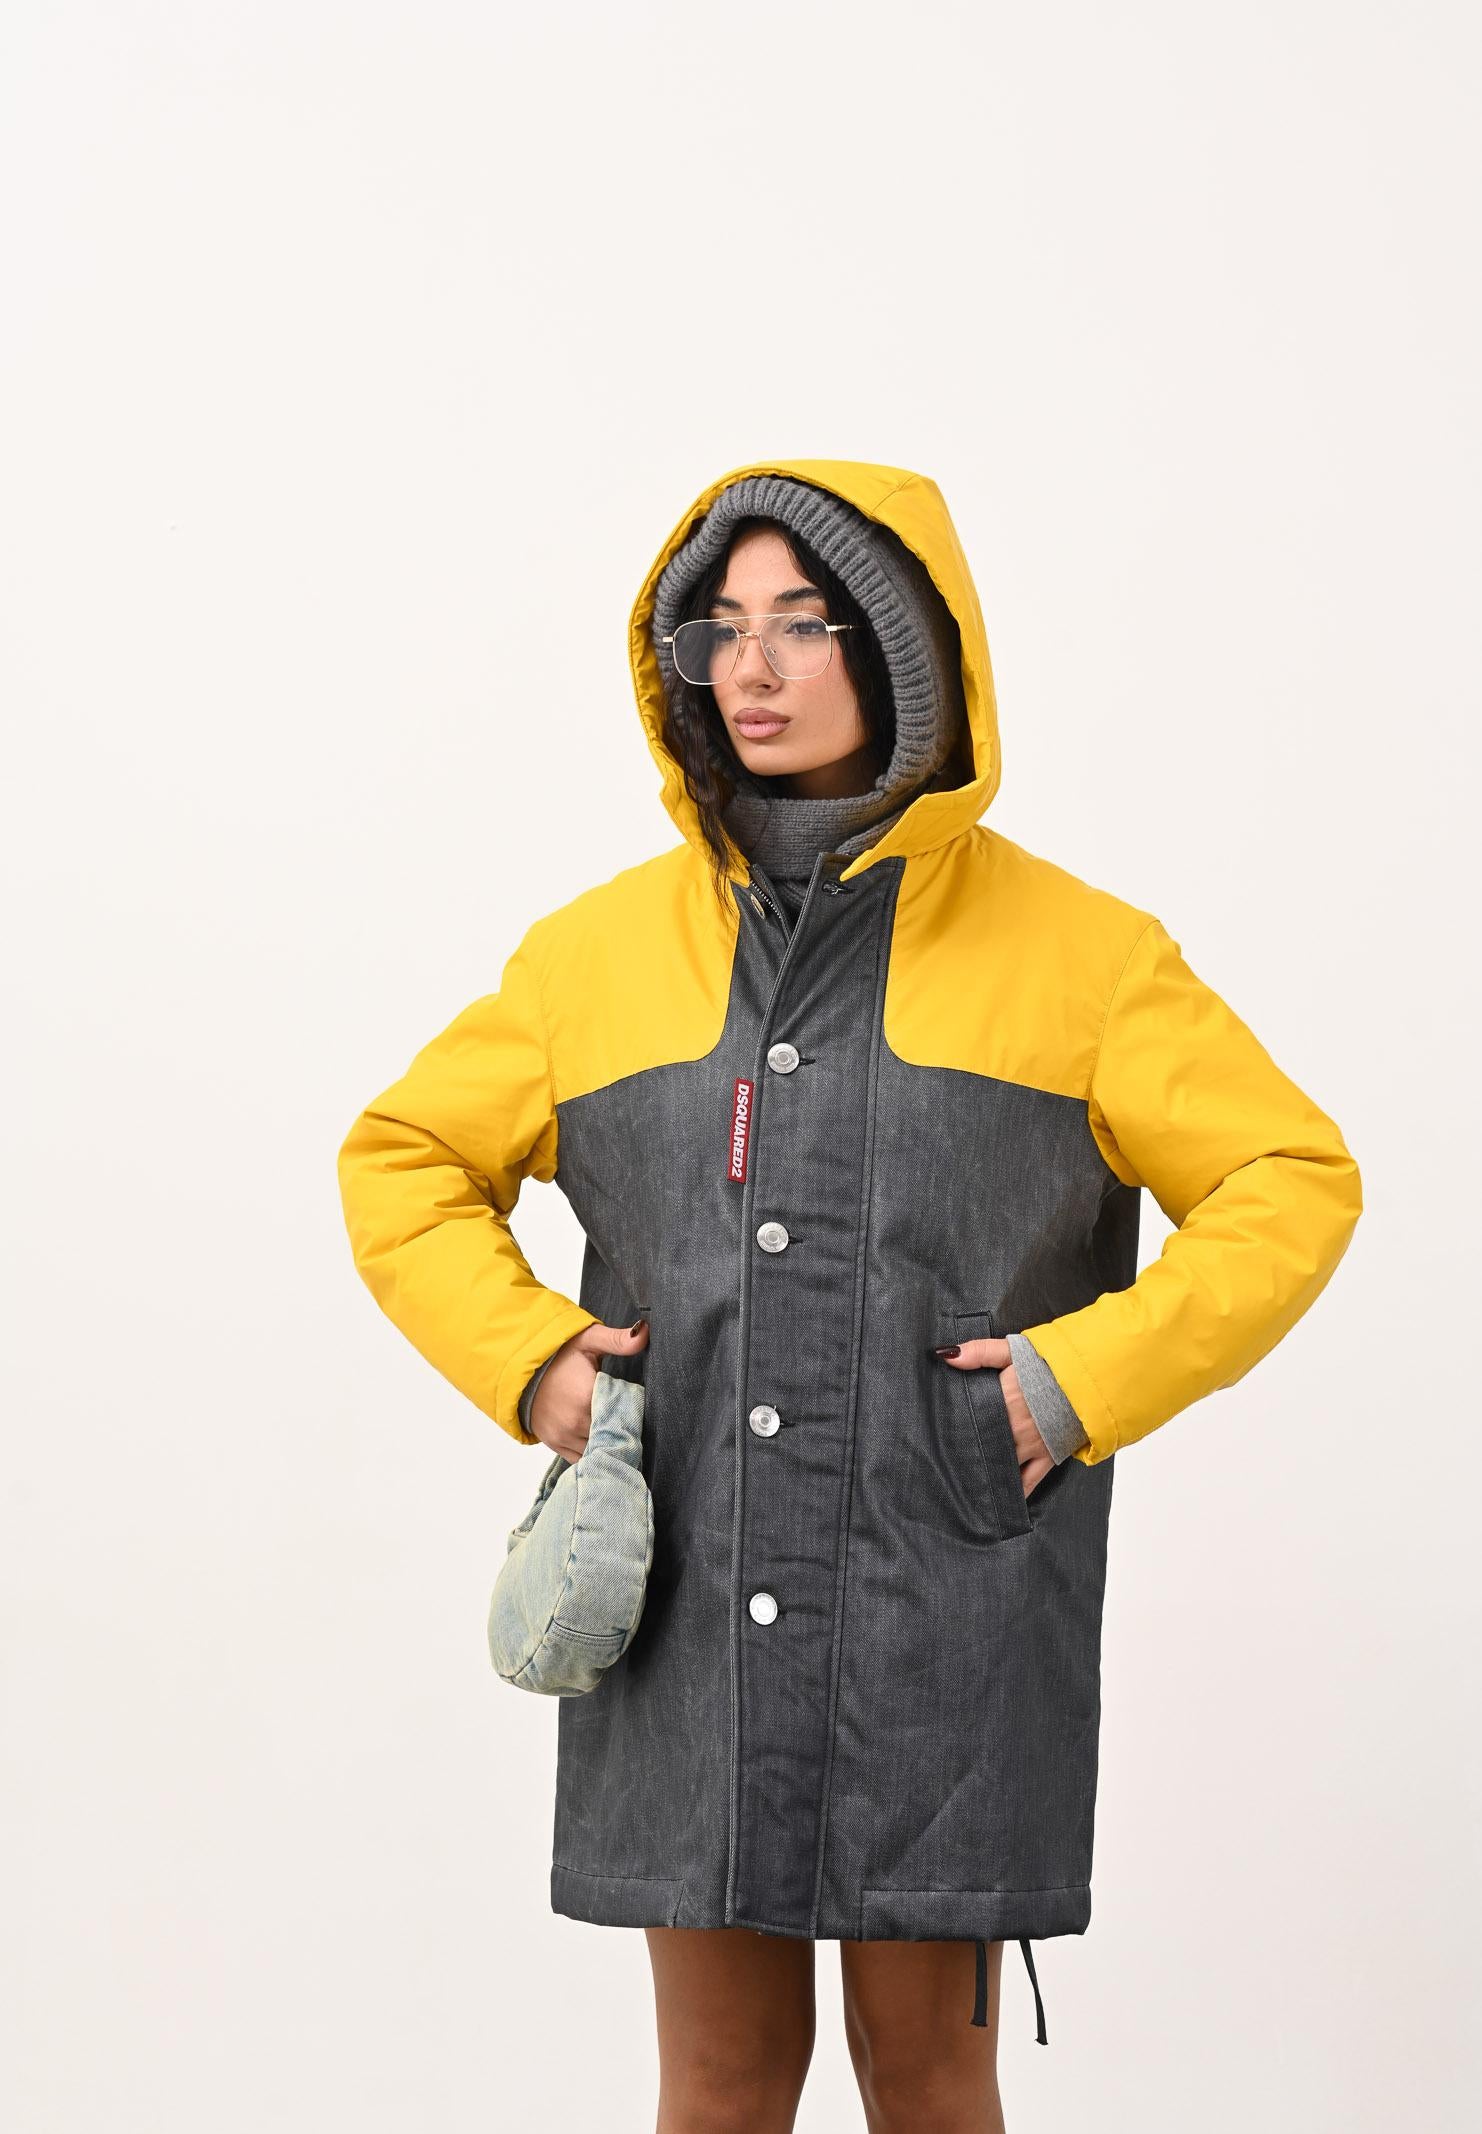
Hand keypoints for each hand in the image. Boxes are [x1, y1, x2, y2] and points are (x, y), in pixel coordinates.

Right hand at [527, 1318, 649, 1461]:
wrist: (520, 1369)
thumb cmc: (556, 1354)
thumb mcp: (588, 1340)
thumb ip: (617, 1340)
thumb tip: (645, 1332)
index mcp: (587, 1397)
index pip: (625, 1414)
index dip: (636, 1412)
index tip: (639, 1406)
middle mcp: (576, 1422)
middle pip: (614, 1436)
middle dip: (625, 1429)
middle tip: (631, 1419)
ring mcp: (564, 1436)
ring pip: (599, 1450)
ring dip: (608, 1443)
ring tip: (615, 1430)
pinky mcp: (556, 1445)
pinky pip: (582, 1459)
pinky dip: (593, 1451)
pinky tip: (599, 1439)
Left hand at [934, 1335, 1053, 1499]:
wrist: (1092, 1378)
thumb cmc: (1051, 1362)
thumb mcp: (1014, 1349)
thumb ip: (979, 1352)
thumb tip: (946, 1355)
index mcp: (1001, 1402)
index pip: (968, 1420)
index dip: (952, 1428)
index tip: (934, 1436)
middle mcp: (1012, 1429)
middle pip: (981, 1446)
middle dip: (963, 1455)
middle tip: (942, 1466)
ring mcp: (1031, 1446)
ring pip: (1000, 1466)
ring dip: (984, 1473)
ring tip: (963, 1487)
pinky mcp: (1049, 1456)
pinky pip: (1028, 1482)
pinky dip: (1013, 1492)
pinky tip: (998, 1501)